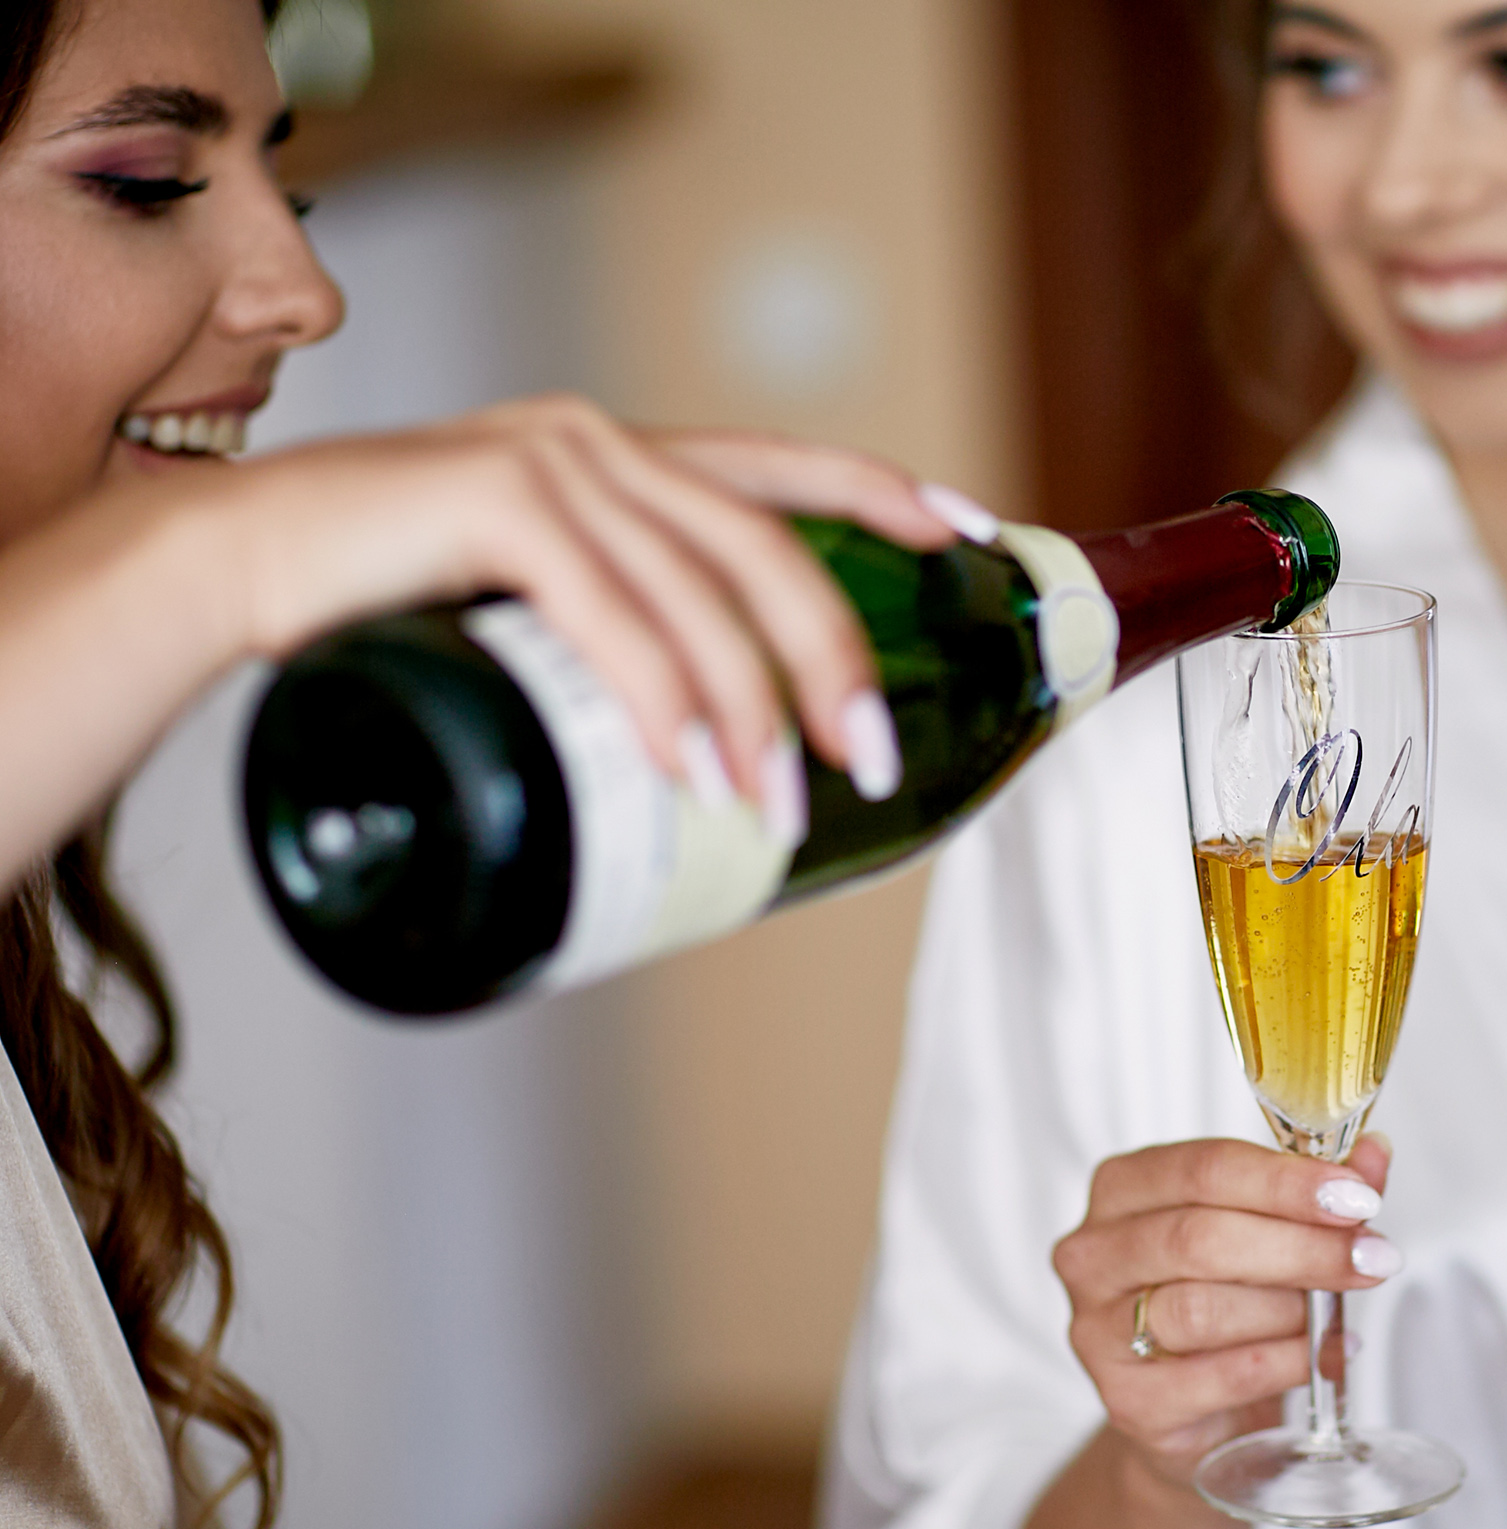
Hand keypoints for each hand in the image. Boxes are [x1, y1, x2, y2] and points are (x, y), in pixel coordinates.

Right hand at [196, 396, 961, 804]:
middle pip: (767, 547)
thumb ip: (613, 633)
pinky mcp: (489, 499)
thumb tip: (708, 753)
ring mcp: (549, 461)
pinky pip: (608, 611)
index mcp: (625, 456)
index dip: (885, 492)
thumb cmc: (384, 600)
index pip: (786, 464)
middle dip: (833, 658)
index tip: (969, 534)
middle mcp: (603, 442)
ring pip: (698, 591)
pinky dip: (658, 696)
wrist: (231, 564)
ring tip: (776, 802)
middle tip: (871, 758)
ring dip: (750, 708)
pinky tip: (686, 763)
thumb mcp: (528, 604)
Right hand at [1050, 1133, 1397, 1491]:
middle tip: (1371, 1256)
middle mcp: (1095, 1254)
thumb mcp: (1268, 1233)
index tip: (1355, 1197)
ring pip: (1203, 1309)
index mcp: (1124, 1188)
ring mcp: (1099, 1331)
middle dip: (1301, 1247)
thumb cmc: (1227, 1301)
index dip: (1286, 1182)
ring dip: (1291, 1309)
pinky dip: (1286, 1362)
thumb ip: (1316, 1193)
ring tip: (1336, 1313)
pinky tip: (1324, 1356)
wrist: (1197, 1410)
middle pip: (1200, 1238)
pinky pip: (1221, 1376)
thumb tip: (1374, 1155)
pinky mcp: (1129, 1401)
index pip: (1204, 1169)